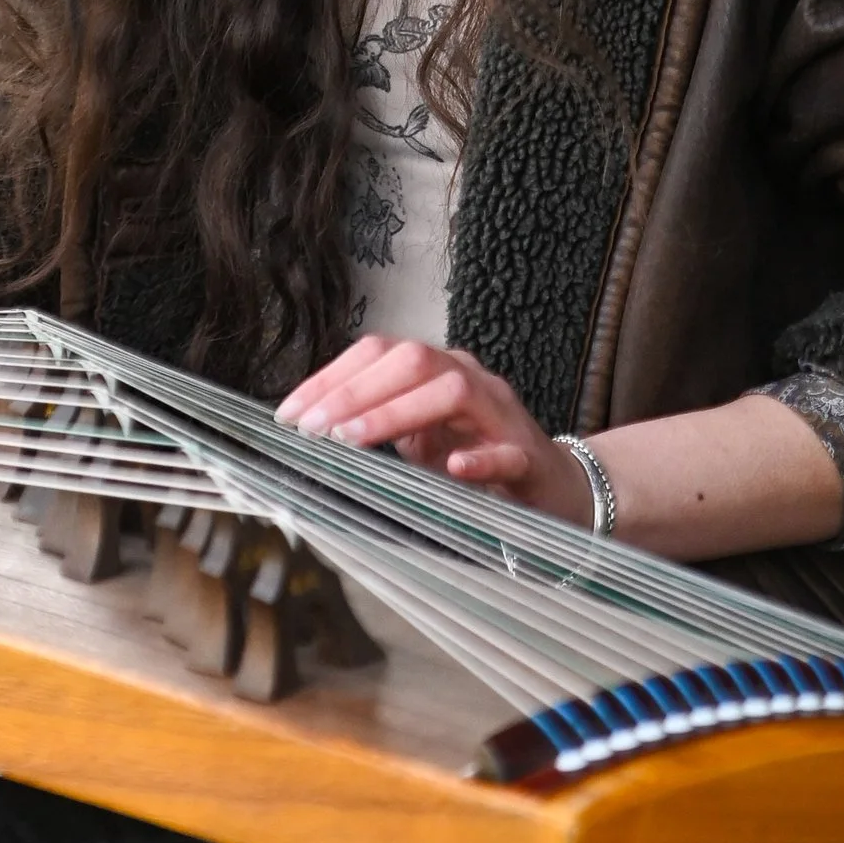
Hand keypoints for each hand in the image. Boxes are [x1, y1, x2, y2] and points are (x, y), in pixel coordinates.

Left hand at [275, 334, 592, 525]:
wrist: (554, 489)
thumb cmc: (477, 461)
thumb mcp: (418, 440)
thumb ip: (375, 428)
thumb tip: (307, 433)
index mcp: (437, 372)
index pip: (379, 353)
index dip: (331, 377)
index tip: (289, 412)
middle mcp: (470, 380)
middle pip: (411, 361)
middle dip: (352, 392)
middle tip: (309, 427)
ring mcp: (502, 416)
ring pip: (452, 392)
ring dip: (396, 413)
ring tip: (351, 441)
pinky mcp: (530, 459)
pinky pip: (507, 452)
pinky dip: (479, 459)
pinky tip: (453, 467)